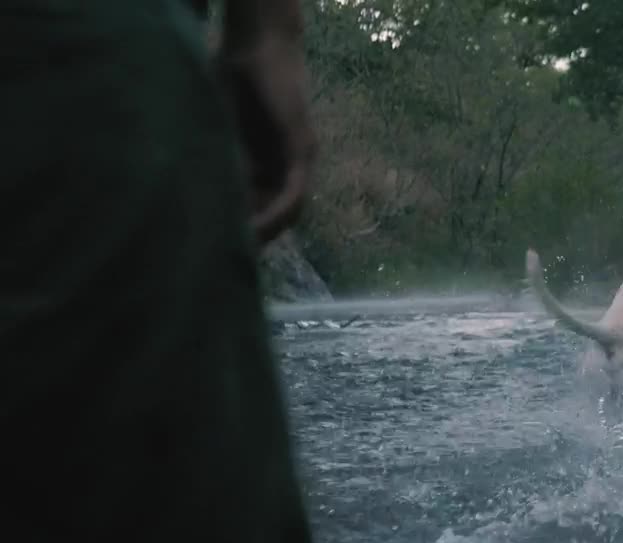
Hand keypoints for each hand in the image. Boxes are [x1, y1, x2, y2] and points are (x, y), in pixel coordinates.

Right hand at [216, 18, 314, 246]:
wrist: (254, 46)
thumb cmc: (229, 81)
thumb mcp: (212, 131)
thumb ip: (204, 158)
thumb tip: (169, 191)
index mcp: (261, 168)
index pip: (253, 213)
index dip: (235, 235)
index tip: (210, 254)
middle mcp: (282, 170)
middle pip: (272, 219)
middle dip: (250, 242)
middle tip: (221, 265)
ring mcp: (296, 161)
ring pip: (287, 212)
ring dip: (266, 234)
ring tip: (240, 253)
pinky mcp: (302, 150)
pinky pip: (295, 192)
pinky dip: (279, 212)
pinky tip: (260, 227)